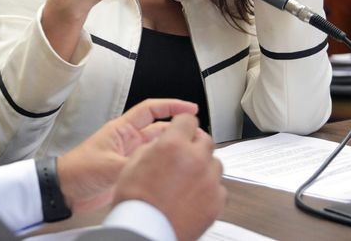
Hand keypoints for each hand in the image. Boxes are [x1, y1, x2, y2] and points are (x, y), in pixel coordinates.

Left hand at [56, 98, 198, 212]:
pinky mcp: (129, 172)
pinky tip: (174, 172)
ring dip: (172, 150)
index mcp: (122, 129)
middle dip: (178, 131)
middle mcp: (128, 141)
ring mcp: (130, 156)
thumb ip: (133, 165)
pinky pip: (152, 166)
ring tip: (190, 154)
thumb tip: (156, 165)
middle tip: (198, 137)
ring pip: (158, 149)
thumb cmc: (78, 170)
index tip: (191, 108)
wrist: (64, 190)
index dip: (172, 106)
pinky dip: (164, 167)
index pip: (151, 110)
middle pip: (160, 130)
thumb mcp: (108, 166)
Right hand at [112, 114, 225, 240]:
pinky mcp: (217, 201)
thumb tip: (161, 143)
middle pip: (206, 140)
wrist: (145, 232)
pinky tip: (193, 195)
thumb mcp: (132, 163)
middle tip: (185, 152)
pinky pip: (218, 187)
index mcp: (173, 145)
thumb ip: (152, 147)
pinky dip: (208, 188)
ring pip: (215, 163)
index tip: (182, 126)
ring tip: (187, 178)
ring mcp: (209, 181)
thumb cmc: (135, 203)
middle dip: (195, 143)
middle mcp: (196, 159)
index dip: (182, 122)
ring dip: (203, 165)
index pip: (188, 119)